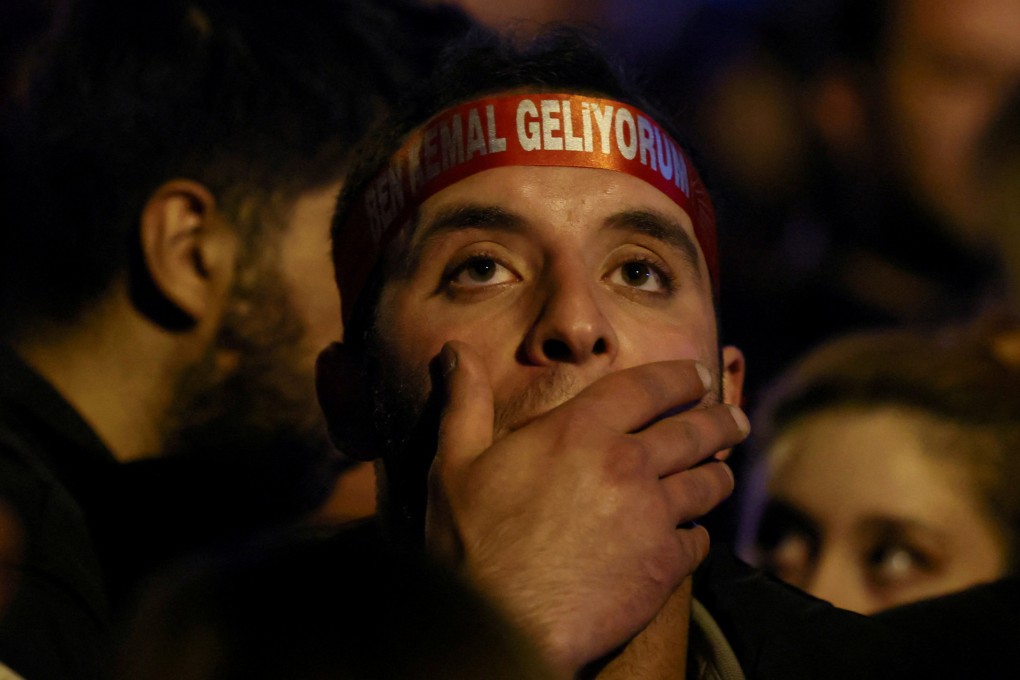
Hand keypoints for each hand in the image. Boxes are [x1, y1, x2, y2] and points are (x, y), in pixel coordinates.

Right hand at [425, 341, 748, 675]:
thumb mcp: (454, 464)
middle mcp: (626, 462)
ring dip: (717, 473)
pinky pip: (699, 540)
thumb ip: (464, 402)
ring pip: (707, 483)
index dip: (680, 376)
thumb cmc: (473, 545)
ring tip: (721, 471)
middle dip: (720, 419)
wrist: (503, 625)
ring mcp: (652, 515)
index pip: (647, 386)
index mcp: (579, 430)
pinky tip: (690, 535)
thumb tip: (454, 350)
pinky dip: (697, 534)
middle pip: (694, 430)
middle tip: (735, 418)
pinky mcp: (665, 565)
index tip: (699, 375)